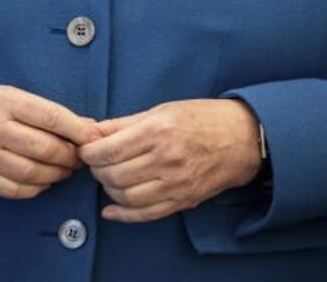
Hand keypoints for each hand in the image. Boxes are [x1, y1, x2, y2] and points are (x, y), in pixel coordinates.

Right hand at [0, 85, 100, 199]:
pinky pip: (19, 190)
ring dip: (58, 174)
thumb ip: (45, 111)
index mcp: (2, 101)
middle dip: (72, 157)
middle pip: (47, 149)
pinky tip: (43, 179)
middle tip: (80, 157)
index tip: (94, 137)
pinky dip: (38, 187)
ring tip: (65, 168)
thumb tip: (88, 126)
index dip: (79, 131)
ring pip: (36, 173)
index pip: (52, 117)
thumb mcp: (8, 96)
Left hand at [79, 98, 262, 222]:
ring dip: (108, 190)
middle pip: (114, 175)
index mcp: (157, 132)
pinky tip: (110, 210)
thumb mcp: (159, 110)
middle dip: (96, 170)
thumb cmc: (201, 118)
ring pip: (127, 197)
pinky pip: (147, 214)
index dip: (89, 153)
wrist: (242, 139)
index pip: (109, 150)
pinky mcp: (184, 201)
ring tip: (107, 177)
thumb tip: (91, 131)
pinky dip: (124, 215)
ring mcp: (176, 184)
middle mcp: (166, 160)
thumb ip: (123, 124)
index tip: (85, 150)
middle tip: (95, 162)